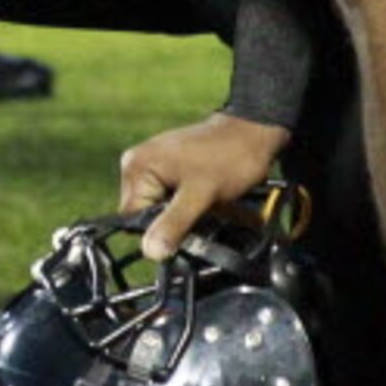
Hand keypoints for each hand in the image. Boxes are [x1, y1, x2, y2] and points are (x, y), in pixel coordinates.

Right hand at [117, 111, 290, 260]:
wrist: (252, 133)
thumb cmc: (229, 158)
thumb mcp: (201, 195)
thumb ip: (174, 223)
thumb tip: (150, 252)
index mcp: (137, 167)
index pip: (134, 218)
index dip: (159, 231)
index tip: (188, 227)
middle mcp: (136, 164)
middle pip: (146, 214)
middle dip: (174, 222)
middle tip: (203, 215)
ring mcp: (151, 164)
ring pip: (160, 208)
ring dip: (183, 215)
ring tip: (208, 205)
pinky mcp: (166, 167)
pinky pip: (169, 197)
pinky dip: (187, 204)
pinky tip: (206, 199)